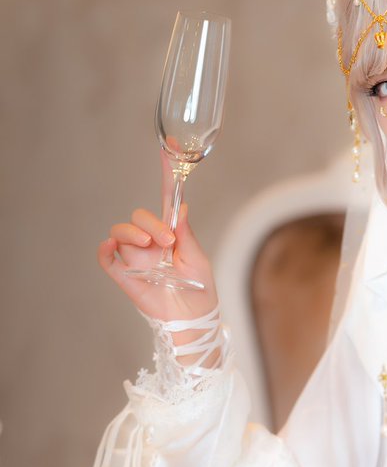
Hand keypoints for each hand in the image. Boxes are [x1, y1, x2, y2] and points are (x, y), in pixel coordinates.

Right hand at [98, 151, 218, 322]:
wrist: (192, 320)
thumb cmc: (199, 291)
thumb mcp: (198, 259)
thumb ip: (187, 234)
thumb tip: (180, 207)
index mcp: (171, 233)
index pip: (167, 197)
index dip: (168, 172)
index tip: (172, 147)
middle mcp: (151, 241)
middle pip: (140, 215)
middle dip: (152, 223)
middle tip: (167, 241)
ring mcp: (136, 256)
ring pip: (122, 231)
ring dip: (133, 233)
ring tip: (151, 247)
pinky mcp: (124, 274)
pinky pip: (106, 257)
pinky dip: (106, 248)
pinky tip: (112, 245)